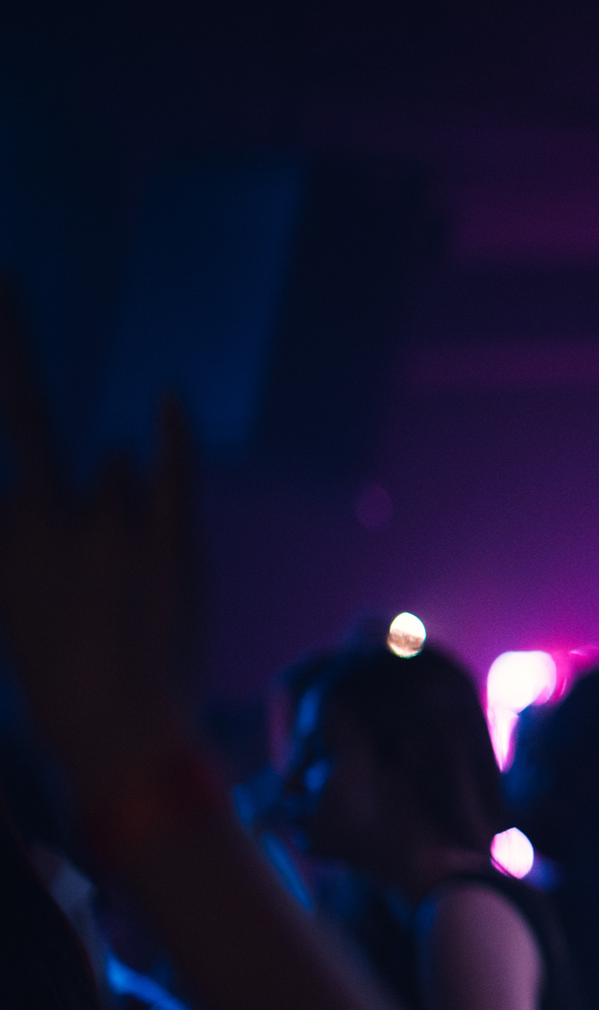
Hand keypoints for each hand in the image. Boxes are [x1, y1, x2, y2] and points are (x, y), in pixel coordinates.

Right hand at [0, 283, 200, 795]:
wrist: (118, 733)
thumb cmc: (57, 672)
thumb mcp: (8, 602)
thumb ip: (15, 533)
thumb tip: (50, 482)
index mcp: (2, 532)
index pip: (8, 439)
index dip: (6, 390)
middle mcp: (44, 515)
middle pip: (49, 440)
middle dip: (23, 367)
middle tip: (5, 276)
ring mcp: (110, 525)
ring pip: (116, 472)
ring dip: (118, 508)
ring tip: (120, 584)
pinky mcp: (171, 539)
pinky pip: (170, 467)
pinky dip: (170, 434)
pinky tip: (167, 399)